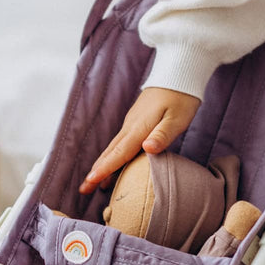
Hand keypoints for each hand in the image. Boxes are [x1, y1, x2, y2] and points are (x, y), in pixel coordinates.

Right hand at [79, 87, 200, 193]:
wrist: (177, 75)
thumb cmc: (181, 97)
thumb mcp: (177, 118)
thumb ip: (163, 135)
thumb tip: (147, 149)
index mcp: (139, 128)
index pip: (119, 153)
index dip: (105, 169)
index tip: (91, 182)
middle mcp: (130, 127)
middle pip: (110, 152)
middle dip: (96, 171)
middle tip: (83, 189)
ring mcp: (131, 124)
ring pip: (113, 148)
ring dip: (102, 165)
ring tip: (94, 182)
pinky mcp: (135, 122)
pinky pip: (120, 143)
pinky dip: (112, 156)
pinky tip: (112, 164)